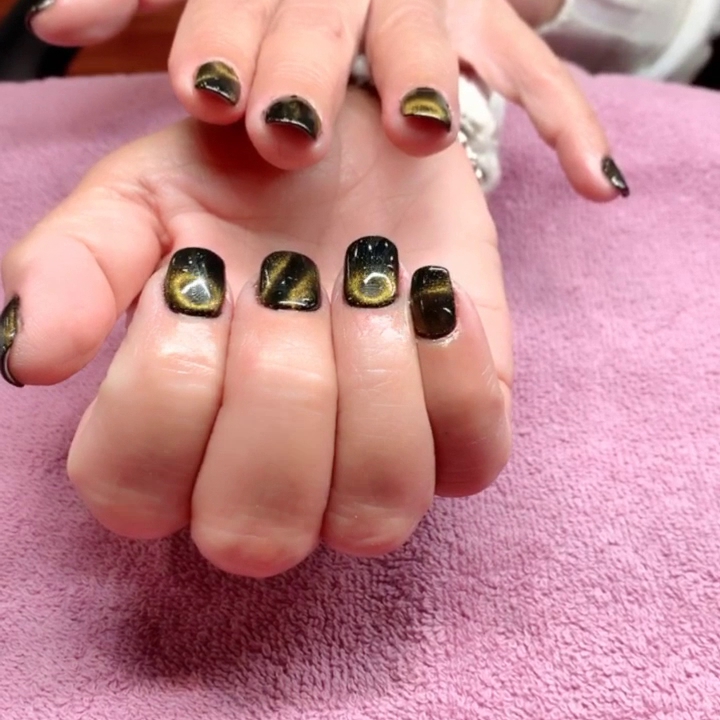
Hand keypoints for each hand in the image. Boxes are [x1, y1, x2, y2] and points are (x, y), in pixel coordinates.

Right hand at [1, 89, 511, 576]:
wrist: (355, 146)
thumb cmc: (241, 183)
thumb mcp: (141, 199)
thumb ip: (74, 267)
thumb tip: (27, 358)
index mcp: (180, 439)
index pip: (134, 497)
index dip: (162, 390)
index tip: (195, 277)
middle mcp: (275, 481)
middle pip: (256, 533)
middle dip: (276, 394)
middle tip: (285, 281)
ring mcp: (374, 471)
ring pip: (374, 517)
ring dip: (370, 387)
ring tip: (365, 285)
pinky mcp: (463, 438)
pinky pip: (472, 463)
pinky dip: (455, 374)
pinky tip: (432, 294)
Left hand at [27, 0, 621, 202]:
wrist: (351, 3)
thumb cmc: (260, 16)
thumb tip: (44, 19)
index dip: (217, 37)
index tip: (204, 95)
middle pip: (323, 14)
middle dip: (306, 66)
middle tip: (288, 132)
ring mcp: (429, 8)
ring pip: (430, 34)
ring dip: (423, 78)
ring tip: (420, 131)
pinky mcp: (491, 37)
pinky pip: (540, 82)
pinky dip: (571, 128)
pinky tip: (599, 190)